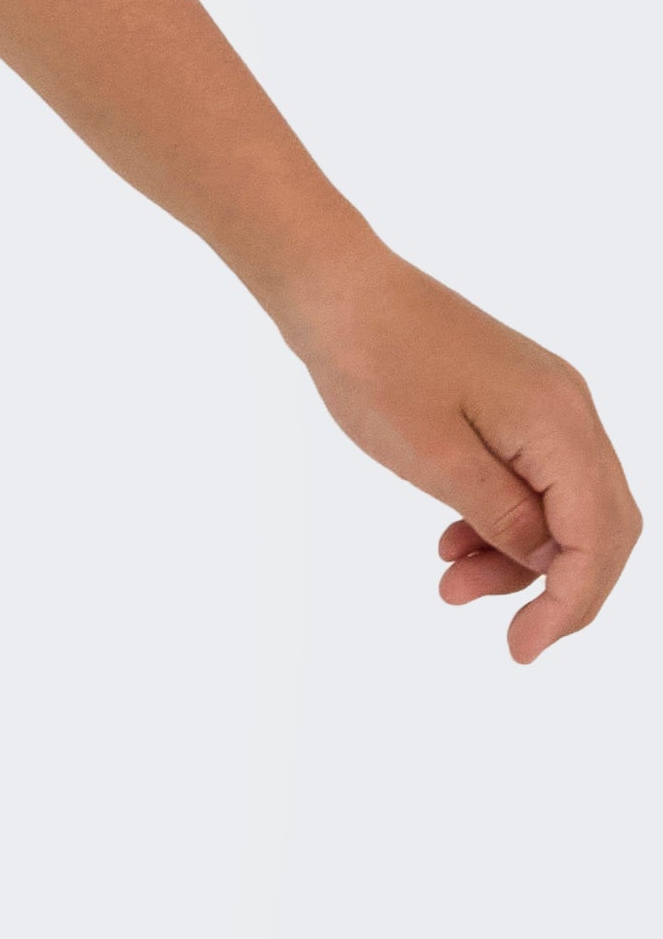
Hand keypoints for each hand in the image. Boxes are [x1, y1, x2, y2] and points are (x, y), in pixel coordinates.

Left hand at [279, 248, 634, 663]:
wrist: (338, 289)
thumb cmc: (374, 362)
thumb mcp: (432, 456)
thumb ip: (500, 513)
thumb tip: (548, 561)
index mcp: (560, 422)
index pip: (600, 534)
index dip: (574, 602)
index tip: (523, 649)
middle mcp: (569, 412)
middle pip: (601, 525)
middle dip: (558, 587)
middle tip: (507, 634)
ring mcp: (546, 406)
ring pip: (564, 508)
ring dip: (518, 557)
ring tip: (449, 582)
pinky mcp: (516, 407)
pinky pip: (533, 480)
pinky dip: (501, 521)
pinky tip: (451, 542)